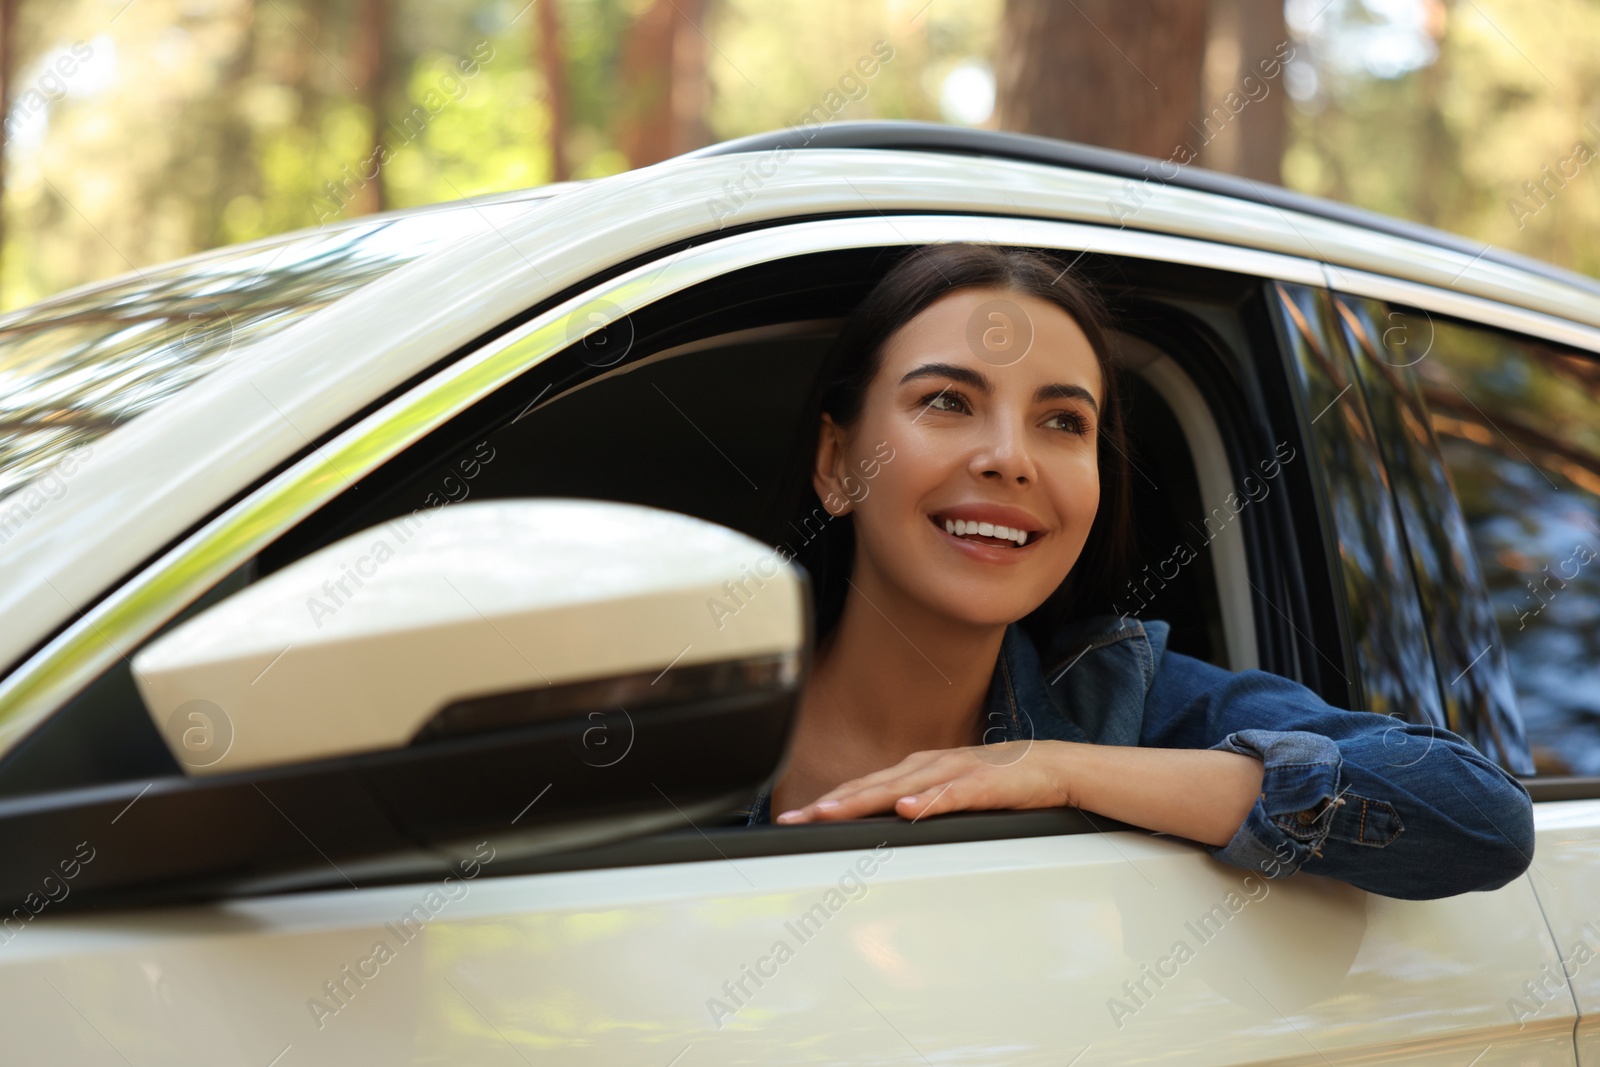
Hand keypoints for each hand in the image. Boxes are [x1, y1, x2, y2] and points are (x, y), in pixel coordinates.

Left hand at [774, 740, 1072, 823]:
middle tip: (797, 818)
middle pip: (869, 786)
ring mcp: (951, 771)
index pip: (861, 787)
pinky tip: (907, 809)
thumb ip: (914, 804)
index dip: (827, 801)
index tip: (794, 818)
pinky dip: (927, 801)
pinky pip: (949, 793)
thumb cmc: (996, 782)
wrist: (1048, 767)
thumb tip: (880, 824)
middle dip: (830, 802)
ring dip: (863, 800)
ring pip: (899, 786)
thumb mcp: (945, 793)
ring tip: (832, 812)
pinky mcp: (980, 782)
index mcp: (914, 770)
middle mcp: (925, 766)